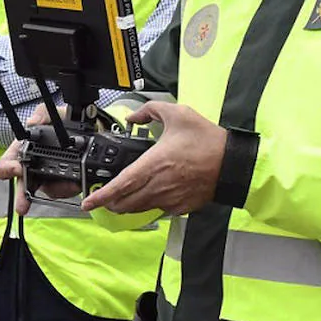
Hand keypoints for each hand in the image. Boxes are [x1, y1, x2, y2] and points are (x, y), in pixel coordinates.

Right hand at [0, 103, 78, 214]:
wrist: (86, 127)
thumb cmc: (62, 120)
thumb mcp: (51, 112)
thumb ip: (41, 114)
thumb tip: (32, 123)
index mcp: (23, 151)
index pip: (6, 164)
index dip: (6, 169)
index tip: (16, 169)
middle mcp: (32, 167)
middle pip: (22, 186)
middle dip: (21, 198)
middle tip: (22, 207)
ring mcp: (47, 177)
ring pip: (46, 190)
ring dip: (57, 189)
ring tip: (71, 184)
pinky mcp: (63, 182)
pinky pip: (64, 191)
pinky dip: (71, 188)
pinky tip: (78, 182)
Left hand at [81, 102, 226, 215]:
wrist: (232, 164)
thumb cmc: (207, 141)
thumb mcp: (179, 114)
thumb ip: (151, 110)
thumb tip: (133, 115)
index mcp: (153, 164)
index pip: (120, 185)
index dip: (101, 196)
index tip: (88, 202)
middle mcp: (158, 185)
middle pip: (125, 203)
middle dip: (111, 202)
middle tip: (105, 198)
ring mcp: (169, 199)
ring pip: (139, 209)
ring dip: (128, 205)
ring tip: (123, 199)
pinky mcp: (180, 207)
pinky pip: (158, 210)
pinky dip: (149, 205)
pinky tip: (152, 196)